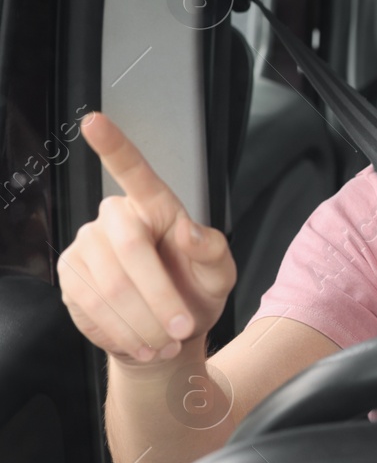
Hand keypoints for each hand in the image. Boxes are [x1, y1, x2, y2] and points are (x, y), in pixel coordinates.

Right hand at [58, 113, 235, 366]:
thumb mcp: (220, 272)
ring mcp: (86, 248)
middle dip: (159, 297)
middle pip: (129, 252)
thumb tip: (189, 232)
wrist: (170, 333)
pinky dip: (122, 332)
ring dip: (143, 323)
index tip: (95, 121)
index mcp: (154, 206)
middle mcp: (113, 219)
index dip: (113, 146)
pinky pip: (91, 308)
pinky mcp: (70, 279)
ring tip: (166, 341)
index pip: (133, 171)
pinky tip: (141, 341)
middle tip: (181, 327)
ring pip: (109, 288)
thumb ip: (213, 251)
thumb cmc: (196, 290)